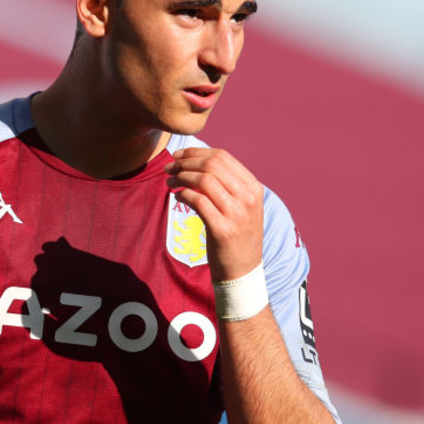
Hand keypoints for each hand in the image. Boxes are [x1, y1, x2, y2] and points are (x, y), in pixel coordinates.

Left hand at [165, 148, 263, 282]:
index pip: (223, 157)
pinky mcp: (222, 229)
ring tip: (170, 180)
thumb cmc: (237, 235)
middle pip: (212, 165)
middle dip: (185, 161)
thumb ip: (227, 184)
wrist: (243, 271)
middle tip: (169, 166)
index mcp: (253, 187)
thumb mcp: (242, 206)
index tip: (179, 155)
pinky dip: (183, 194)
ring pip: (203, 180)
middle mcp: (247, 198)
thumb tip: (197, 160)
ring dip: (181, 176)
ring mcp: (236, 213)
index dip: (197, 152)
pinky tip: (177, 196)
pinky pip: (197, 201)